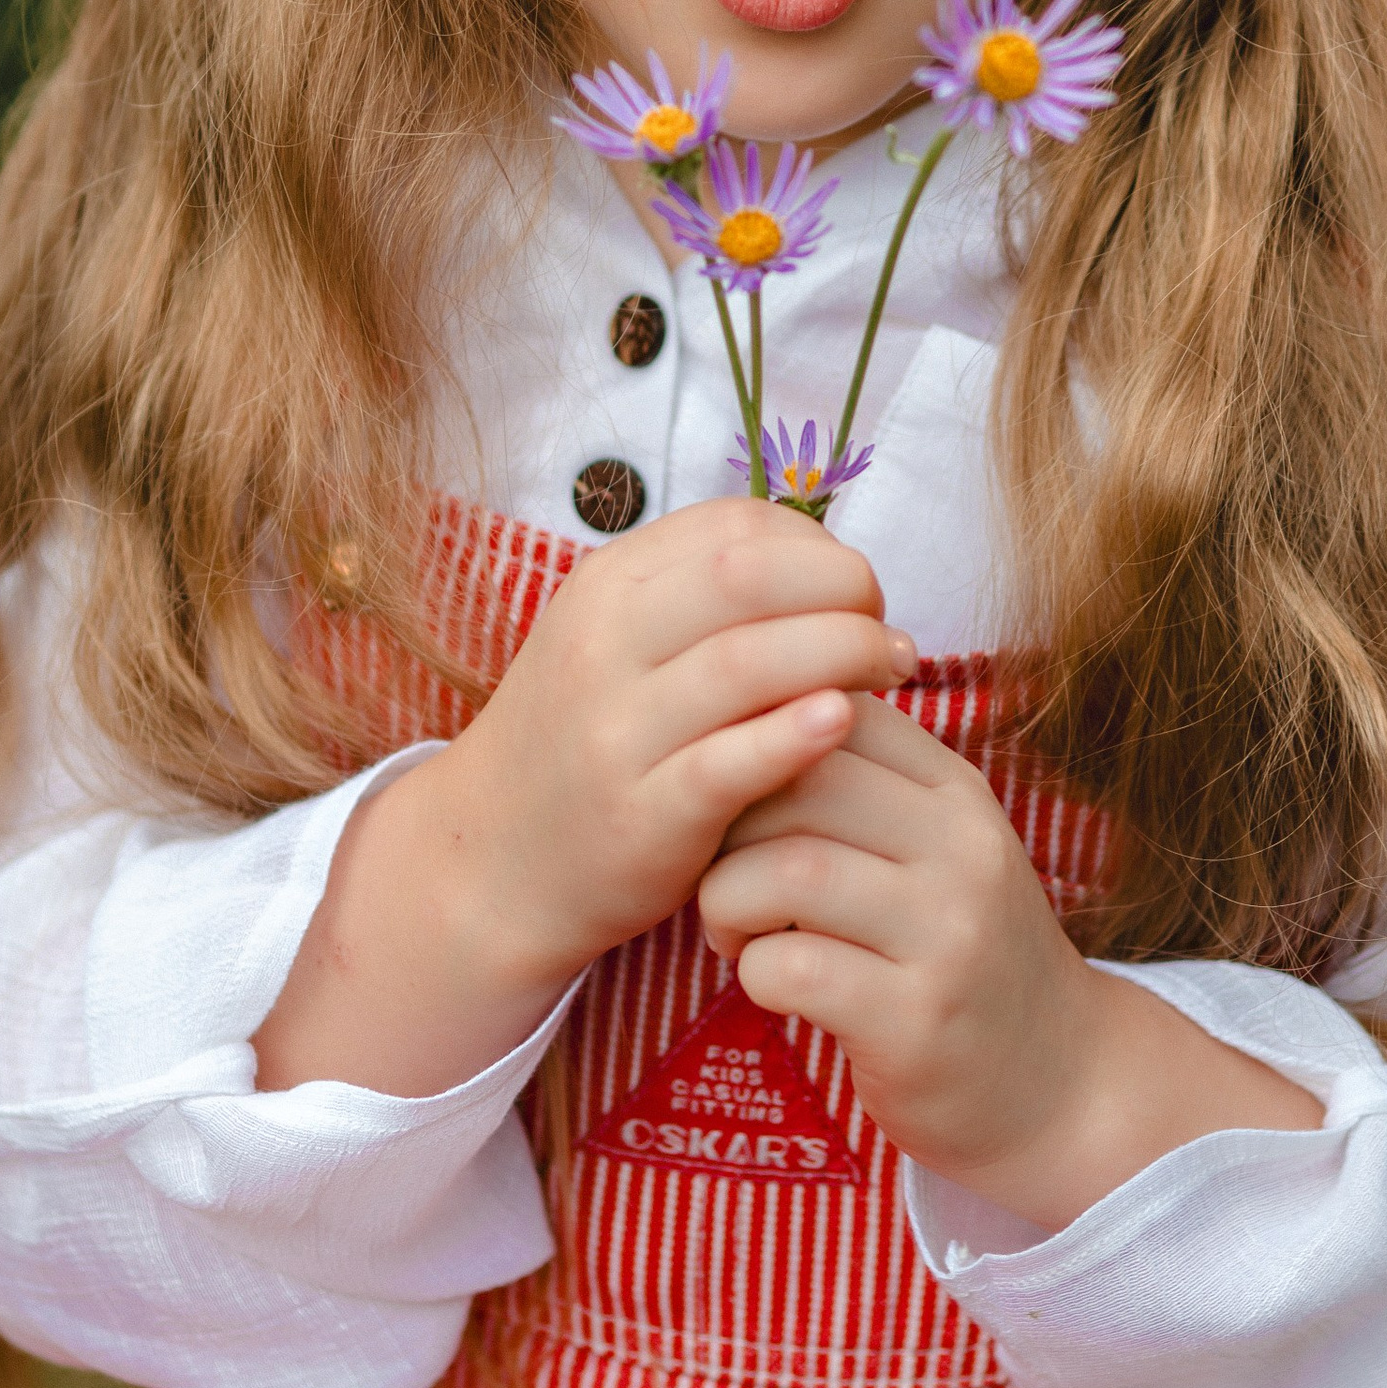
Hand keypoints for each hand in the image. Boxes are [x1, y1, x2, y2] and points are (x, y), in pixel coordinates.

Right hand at [256, 498, 913, 1097]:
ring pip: (747, 663)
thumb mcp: (617, 643)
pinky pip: (729, 763)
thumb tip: (832, 572)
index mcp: (606, 587)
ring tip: (894, 674)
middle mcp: (603, 645)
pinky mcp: (641, 815)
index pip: (735, 528)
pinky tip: (845, 724)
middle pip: (748, 579)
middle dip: (844, 593)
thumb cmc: (587, 740)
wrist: (492, 859)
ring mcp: (616, 731)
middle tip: (890, 633)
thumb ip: (705, 601)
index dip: (819, 549)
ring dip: (843, 655)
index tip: (857, 590)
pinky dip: (795, 735)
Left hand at [698, 696, 1321, 1233]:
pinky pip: (789, 966)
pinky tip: (773, 985)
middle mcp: (963, 851)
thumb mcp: (938, 849)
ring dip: (725, 901)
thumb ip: (867, 786)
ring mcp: (946, 936)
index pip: (836, 707)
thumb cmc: (960, 955)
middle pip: (800, 778)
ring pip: (784, 870)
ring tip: (735, 932)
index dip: (758, 740)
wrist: (1057, 1084)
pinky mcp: (914, 1022)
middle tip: (720, 871)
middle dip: (727, 823)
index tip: (737, 796)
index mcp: (958, 793)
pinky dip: (753, 971)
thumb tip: (759, 712)